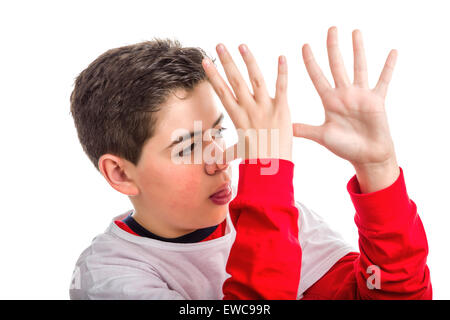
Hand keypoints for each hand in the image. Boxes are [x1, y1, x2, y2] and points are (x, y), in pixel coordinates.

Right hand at [202, 44, 292, 161]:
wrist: (272, 166)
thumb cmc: (254, 159)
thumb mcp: (238, 152)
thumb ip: (226, 153)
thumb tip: (214, 162)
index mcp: (237, 116)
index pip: (222, 91)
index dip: (213, 75)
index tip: (205, 62)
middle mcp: (248, 108)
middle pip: (235, 80)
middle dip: (226, 61)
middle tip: (220, 45)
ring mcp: (265, 107)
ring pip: (255, 79)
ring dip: (249, 61)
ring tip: (242, 45)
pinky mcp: (281, 108)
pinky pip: (282, 87)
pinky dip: (282, 72)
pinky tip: (282, 57)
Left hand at [294, 26, 399, 191]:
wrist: (367, 156)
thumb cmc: (345, 148)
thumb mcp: (322, 136)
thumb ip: (305, 130)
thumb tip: (284, 127)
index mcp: (329, 101)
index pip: (317, 76)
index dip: (310, 61)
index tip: (304, 45)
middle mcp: (344, 94)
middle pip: (337, 65)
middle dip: (333, 47)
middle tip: (330, 29)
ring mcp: (360, 95)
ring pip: (358, 67)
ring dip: (358, 49)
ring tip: (355, 31)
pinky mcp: (377, 100)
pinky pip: (384, 80)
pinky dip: (388, 67)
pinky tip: (393, 52)